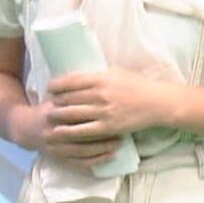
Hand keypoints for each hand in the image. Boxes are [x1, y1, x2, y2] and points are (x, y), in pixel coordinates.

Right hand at [10, 98, 122, 171]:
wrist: (27, 129)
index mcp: (54, 112)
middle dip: (104, 133)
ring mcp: (55, 148)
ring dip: (103, 148)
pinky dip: (96, 161)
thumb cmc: (48, 109)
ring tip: (120, 142)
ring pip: (83, 151)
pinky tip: (110, 157)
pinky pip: (80, 163)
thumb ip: (73, 92)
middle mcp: (54, 131)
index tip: (116, 111)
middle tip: (123, 129)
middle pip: (83, 134)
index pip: (78, 114)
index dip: (98, 113)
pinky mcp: (59, 159)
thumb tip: (98, 79)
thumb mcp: (57, 97)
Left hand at [46, 67, 172, 142]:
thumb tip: (79, 74)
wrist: (155, 103)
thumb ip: (97, 74)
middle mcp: (100, 94)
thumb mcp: (116, 71)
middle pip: (69, 98)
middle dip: (55, 101)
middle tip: (48, 103)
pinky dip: (69, 131)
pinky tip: (60, 131)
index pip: (71, 81)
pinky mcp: (108, 127)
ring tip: (51, 116)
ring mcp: (103, 112)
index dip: (56, 85)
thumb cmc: (136, 84)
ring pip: (72, 114)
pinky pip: (83, 131)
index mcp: (101, 78)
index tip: (50, 87)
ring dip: (58, 115)